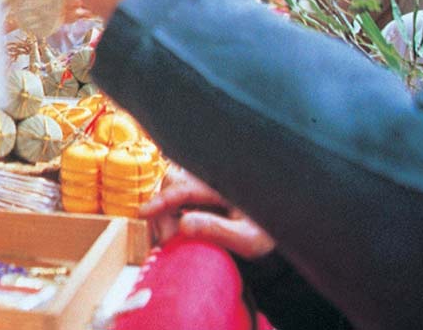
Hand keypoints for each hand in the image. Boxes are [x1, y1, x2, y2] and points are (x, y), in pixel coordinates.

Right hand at [141, 168, 275, 259]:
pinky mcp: (200, 197)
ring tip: (169, 240)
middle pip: (171, 183)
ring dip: (163, 214)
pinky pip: (176, 200)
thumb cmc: (267, 235)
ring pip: (170, 190)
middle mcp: (210, 181)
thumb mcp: (248, 239)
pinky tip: (172, 234)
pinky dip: (168, 216)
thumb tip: (183, 224)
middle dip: (161, 209)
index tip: (143, 213)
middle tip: (166, 240)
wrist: (278, 235)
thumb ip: (218, 230)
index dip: (161, 200)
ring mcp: (204, 188)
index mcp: (222, 186)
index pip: (183, 188)